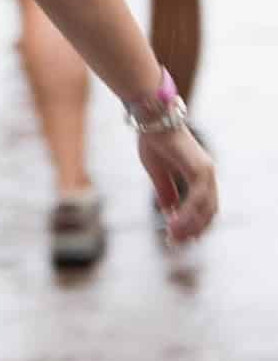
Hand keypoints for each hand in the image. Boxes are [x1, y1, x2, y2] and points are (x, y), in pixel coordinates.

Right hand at [137, 125, 217, 242]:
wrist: (151, 118)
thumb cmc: (153, 139)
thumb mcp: (158, 172)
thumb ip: (166, 191)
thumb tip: (170, 213)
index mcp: (199, 175)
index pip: (204, 208)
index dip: (193, 225)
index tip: (179, 238)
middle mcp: (207, 175)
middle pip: (209, 213)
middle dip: (193, 230)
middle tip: (175, 243)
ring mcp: (206, 172)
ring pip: (206, 210)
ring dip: (190, 227)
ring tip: (173, 237)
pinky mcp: (200, 170)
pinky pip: (198, 200)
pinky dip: (188, 215)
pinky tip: (174, 224)